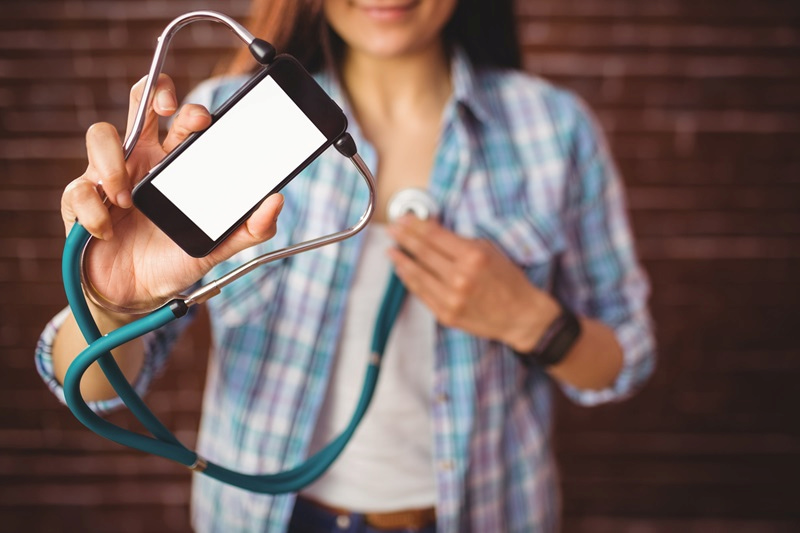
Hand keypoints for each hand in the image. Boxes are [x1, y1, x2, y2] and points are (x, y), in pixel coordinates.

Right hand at [61, 74, 283, 310]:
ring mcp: (109, 176)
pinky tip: (108, 230)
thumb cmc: (176, 257)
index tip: (203, 120)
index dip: (188, 106)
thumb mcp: (218, 244)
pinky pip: (78, 190)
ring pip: (101, 135)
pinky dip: (93, 211)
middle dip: (152, 94)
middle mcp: (143, 160)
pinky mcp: (82, 200)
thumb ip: (251, 228)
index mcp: (175, 162)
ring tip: (126, 200)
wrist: (139, 295)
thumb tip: (277, 202)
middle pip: (141, 103)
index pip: (180, 116)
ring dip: (113, 162)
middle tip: (167, 111)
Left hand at [387, 216, 559, 350]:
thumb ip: (459, 241)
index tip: (404, 218)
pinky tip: (403, 270)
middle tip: (392, 229)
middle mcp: (460, 278)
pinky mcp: (446, 314)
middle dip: (404, 238)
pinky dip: (409, 279)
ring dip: (400, 260)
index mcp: (472, 257)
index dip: (415, 226)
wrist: (520, 316)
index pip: (434, 236)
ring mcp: (451, 298)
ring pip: (416, 274)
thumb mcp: (489, 250)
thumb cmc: (508, 280)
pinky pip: (420, 293)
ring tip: (390, 249)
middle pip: (422, 252)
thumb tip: (431, 229)